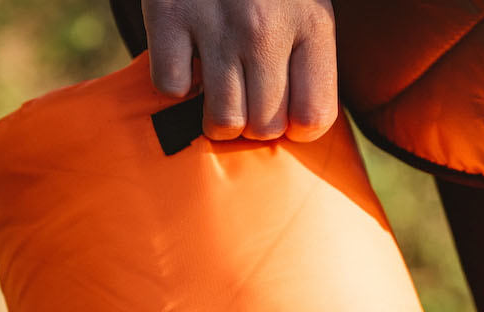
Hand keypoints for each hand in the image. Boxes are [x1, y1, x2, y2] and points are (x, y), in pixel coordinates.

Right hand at [142, 0, 336, 142]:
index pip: (313, 117)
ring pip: (222, 120)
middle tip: (246, 100)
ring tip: (219, 93)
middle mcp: (266, 30)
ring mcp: (217, 24)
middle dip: (254, 125)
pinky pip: (172, 87)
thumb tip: (298, 123)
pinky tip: (186, 60)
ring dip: (218, 119)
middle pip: (265, 127)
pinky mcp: (170, 15)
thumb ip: (309, 58)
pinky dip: (175, 83)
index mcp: (311, 24)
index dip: (297, 128)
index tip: (285, 112)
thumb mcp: (307, 4)